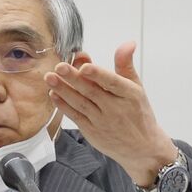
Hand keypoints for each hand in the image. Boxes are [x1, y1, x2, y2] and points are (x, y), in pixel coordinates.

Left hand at [45, 41, 176, 185]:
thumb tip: (128, 43)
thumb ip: (125, 65)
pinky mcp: (91, 131)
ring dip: (63, 90)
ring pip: (80, 103)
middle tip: (60, 66)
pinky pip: (75, 116)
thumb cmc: (138, 113)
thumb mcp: (136, 87)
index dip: (98, 75)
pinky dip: (64, 105)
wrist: (141, 148)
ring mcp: (102, 121)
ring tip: (50, 77)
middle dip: (74, 79)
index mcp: (129, 94)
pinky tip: (54, 93)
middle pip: (92, 92)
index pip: (113, 83)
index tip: (85, 66)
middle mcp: (115, 108)